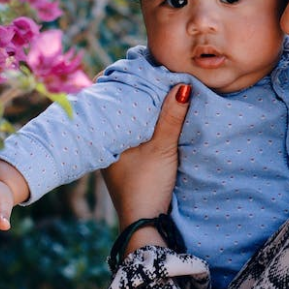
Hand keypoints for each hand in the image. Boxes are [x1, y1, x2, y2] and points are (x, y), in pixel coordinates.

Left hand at [102, 84, 190, 254]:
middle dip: (133, 92)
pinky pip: (134, 133)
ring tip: (156, 88)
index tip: (134, 64)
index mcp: (105, 135)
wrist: (144, 224)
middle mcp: (107, 143)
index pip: (108, 98)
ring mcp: (116, 154)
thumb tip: (183, 84)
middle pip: (118, 108)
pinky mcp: (128, 164)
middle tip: (149, 71)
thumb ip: (172, 117)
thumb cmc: (146, 184)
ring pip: (126, 122)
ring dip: (140, 108)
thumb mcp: (162, 147)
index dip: (120, 81)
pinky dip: (144, 122)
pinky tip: (157, 116)